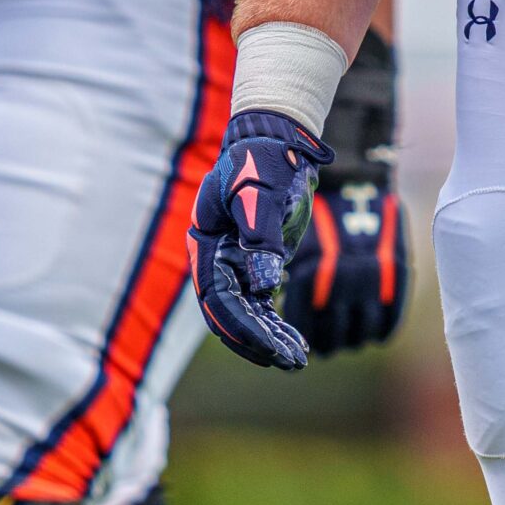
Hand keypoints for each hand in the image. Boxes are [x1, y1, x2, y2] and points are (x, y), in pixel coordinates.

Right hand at [188, 109, 332, 369]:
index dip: (242, 327)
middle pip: (230, 315)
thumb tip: (265, 285)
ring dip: (269, 338)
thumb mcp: (259, 192)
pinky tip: (297, 342)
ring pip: (248, 314)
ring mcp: (236, 264)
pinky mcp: (257, 264)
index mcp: (207, 245)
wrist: (277, 142)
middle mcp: (217, 260)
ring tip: (297, 359)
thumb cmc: (264, 162)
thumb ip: (260, 236)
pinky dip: (277, 324)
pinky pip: (263, 304)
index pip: (218, 300)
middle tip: (290, 362)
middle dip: (257, 342)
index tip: (270, 347)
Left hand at [281, 176, 411, 353]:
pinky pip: (389, 320)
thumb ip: (284, 272)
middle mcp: (341, 279)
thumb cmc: (315, 207)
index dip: (296, 337)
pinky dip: (379, 331)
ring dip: (350, 341)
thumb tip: (276, 307)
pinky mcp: (397, 274)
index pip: (301, 324)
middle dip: (323, 345)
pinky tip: (370, 331)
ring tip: (345, 338)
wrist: (354, 175)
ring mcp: (372, 277)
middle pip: (330, 337)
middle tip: (321, 347)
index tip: (293, 341)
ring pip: (361, 335)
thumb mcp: (289, 235)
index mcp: (310, 269)